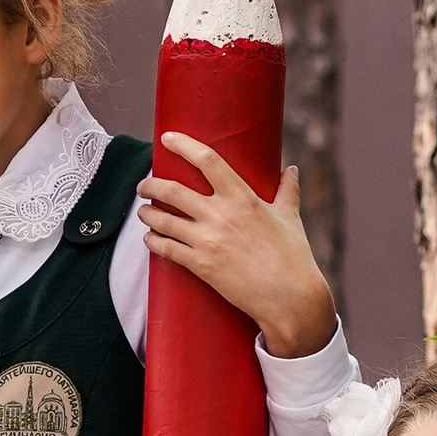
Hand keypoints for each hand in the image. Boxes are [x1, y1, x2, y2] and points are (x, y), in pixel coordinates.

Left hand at [136, 143, 336, 358]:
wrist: (290, 297)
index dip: (184, 145)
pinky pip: (166, 249)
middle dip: (151, 184)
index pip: (208, 160)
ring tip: (143, 210)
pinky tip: (149, 238)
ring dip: (147, 213)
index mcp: (243, 197)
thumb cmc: (293, 255)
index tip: (168, 138)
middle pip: (172, 190)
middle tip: (144, 185)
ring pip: (162, 220)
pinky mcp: (201, 266)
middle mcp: (221, 215)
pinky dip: (152, 241)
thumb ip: (287, 191)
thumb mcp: (290, 217)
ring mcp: (208, 241)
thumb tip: (292, 170)